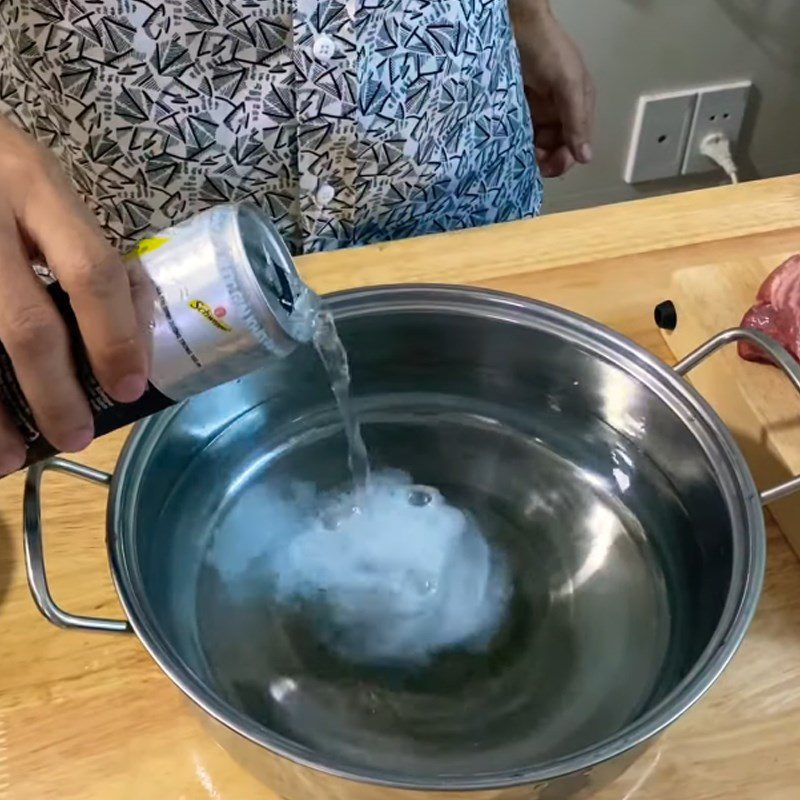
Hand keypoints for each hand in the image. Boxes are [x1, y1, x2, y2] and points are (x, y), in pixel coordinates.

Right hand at [0, 119, 150, 472]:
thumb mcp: (41, 184)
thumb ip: (79, 248)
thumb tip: (128, 339)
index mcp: (33, 186)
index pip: (90, 272)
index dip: (115, 338)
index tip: (130, 389)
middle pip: (25, 326)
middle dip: (54, 393)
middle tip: (76, 437)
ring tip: (8, 458)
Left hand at [511, 0, 594, 177]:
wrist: (516, 24)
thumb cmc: (546, 50)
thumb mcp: (567, 83)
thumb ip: (576, 119)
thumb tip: (586, 158)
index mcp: (578, 106)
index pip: (576, 144)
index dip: (564, 160)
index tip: (547, 169)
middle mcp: (560, 112)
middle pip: (555, 148)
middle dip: (545, 159)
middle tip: (528, 164)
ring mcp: (538, 111)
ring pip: (536, 143)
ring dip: (528, 153)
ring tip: (516, 156)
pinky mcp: (518, 108)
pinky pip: (519, 132)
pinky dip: (516, 142)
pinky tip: (508, 146)